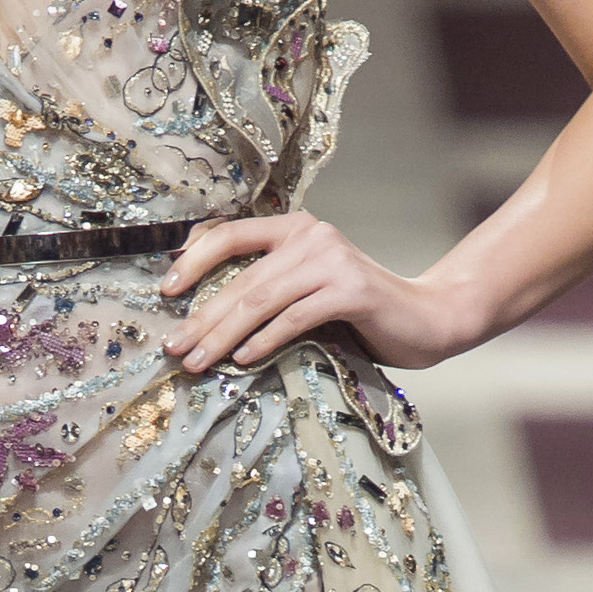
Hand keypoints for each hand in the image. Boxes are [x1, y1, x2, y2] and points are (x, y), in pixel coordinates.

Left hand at [158, 208, 483, 375]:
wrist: (427, 318)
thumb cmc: (360, 312)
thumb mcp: (308, 290)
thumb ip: (269, 289)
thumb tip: (204, 314)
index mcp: (296, 229)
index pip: (230, 235)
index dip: (192, 260)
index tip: (165, 291)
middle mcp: (312, 236)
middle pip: (241, 279)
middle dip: (201, 317)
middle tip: (174, 347)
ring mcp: (333, 262)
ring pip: (262, 300)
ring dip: (223, 335)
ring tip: (198, 361)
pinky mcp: (351, 291)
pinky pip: (295, 318)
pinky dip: (266, 342)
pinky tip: (245, 361)